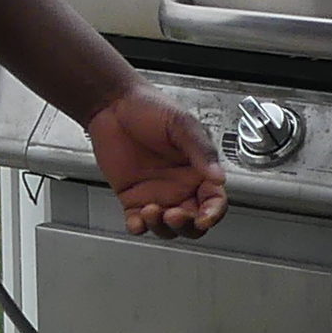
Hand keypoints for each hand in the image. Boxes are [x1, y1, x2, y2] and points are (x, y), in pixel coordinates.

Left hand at [87, 87, 225, 235]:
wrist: (113, 104)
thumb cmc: (149, 107)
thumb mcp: (181, 124)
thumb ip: (201, 151)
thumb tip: (218, 176)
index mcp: (198, 169)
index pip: (214, 200)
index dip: (213, 213)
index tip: (204, 218)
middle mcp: (180, 185)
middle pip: (193, 222)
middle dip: (187, 225)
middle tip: (174, 214)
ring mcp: (156, 193)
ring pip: (167, 227)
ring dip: (162, 227)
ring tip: (151, 211)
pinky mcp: (132, 197)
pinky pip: (138, 222)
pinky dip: (139, 227)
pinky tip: (137, 220)